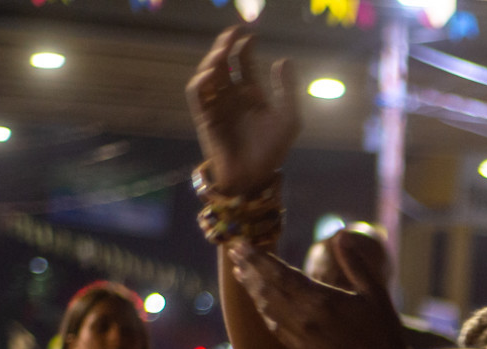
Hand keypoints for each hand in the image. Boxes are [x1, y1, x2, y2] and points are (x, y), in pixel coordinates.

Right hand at [185, 26, 300, 195]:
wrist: (255, 177)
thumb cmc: (272, 150)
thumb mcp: (289, 119)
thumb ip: (289, 91)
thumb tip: (284, 59)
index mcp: (250, 94)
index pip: (243, 63)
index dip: (245, 47)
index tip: (251, 35)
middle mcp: (231, 96)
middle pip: (223, 63)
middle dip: (226, 46)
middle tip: (233, 33)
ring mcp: (217, 106)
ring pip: (208, 75)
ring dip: (213, 60)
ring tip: (223, 51)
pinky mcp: (205, 118)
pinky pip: (197, 95)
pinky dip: (201, 83)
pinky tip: (211, 74)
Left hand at [228, 236, 419, 348]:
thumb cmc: (384, 334)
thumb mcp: (375, 293)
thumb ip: (356, 263)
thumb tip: (341, 235)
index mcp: (320, 300)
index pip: (278, 273)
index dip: (257, 257)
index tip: (241, 244)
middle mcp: (303, 318)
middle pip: (266, 288)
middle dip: (248, 268)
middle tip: (234, 252)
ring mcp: (299, 337)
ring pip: (266, 307)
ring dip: (252, 288)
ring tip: (241, 273)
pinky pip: (274, 328)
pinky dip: (263, 311)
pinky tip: (260, 304)